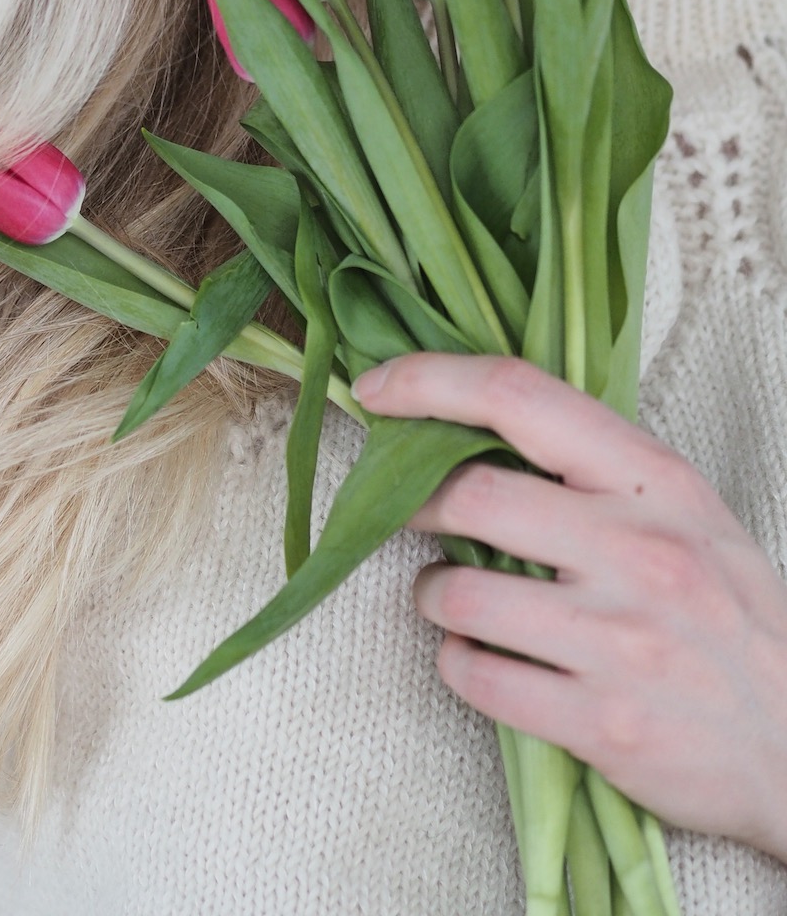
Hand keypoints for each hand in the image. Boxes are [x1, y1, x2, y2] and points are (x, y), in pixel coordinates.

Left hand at [353, 353, 786, 861]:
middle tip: (416, 517)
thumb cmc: (728, 611)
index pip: (521, 396)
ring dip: (432, 592)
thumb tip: (470, 424)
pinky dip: (458, 664)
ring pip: (459, 595)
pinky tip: (480, 657)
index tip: (375, 389)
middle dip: (418, 505)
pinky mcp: (603, 723)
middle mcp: (639, 550)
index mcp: (654, 481)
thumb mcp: (683, 509)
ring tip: (452, 598)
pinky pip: (476, 678)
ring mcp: (621, 641)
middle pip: (472, 496)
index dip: (430, 381)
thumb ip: (592, 466)